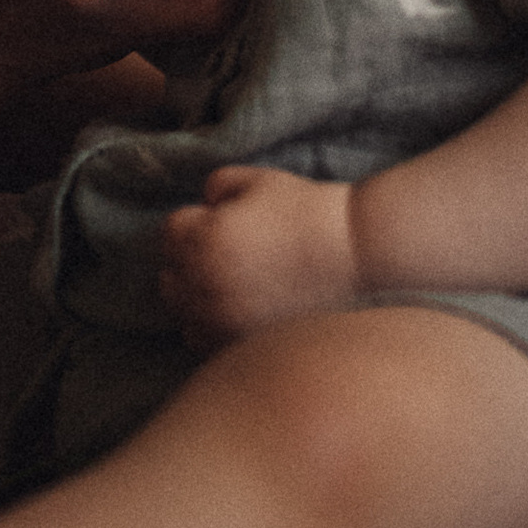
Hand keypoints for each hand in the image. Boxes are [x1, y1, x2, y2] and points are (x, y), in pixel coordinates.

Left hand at [159, 162, 356, 347]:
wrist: (358, 260)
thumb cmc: (308, 214)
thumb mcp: (259, 181)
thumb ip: (217, 186)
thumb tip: (203, 204)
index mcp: (204, 240)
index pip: (170, 232)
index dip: (197, 222)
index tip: (223, 223)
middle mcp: (205, 285)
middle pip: (169, 275)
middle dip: (190, 260)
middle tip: (226, 254)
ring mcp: (222, 322)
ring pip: (182, 313)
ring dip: (196, 297)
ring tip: (232, 284)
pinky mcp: (241, 346)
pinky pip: (204, 340)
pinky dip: (213, 326)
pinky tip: (241, 309)